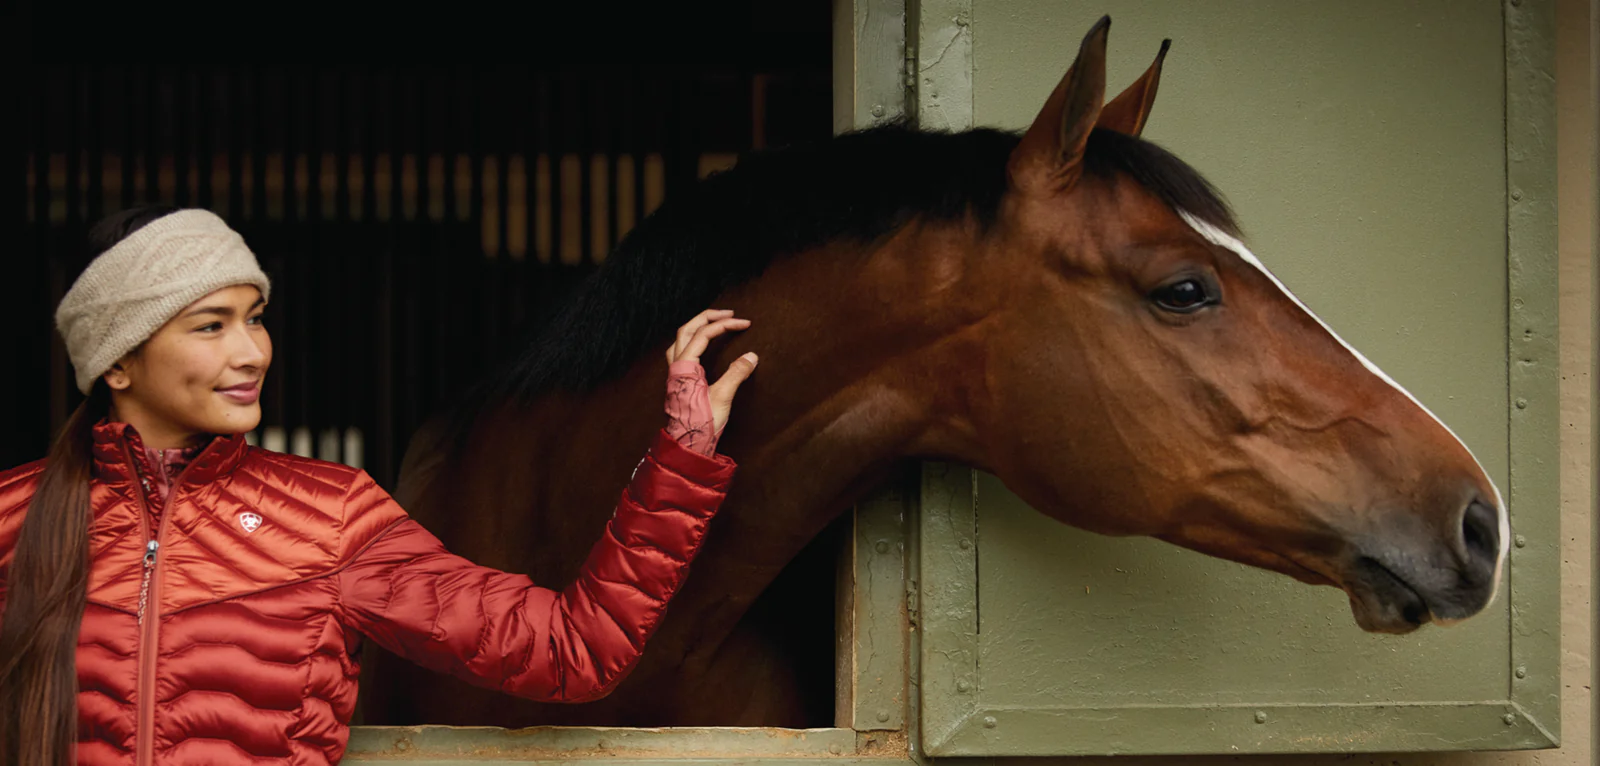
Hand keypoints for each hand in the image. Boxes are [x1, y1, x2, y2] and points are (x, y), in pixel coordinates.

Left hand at [666, 309, 757, 435]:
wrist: (687, 446)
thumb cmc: (702, 424)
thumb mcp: (723, 397)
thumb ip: (736, 374)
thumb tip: (752, 356)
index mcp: (684, 366)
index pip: (703, 334)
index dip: (725, 325)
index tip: (745, 323)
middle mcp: (675, 366)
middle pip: (687, 329)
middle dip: (708, 317)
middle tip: (729, 313)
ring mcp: (674, 373)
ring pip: (681, 338)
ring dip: (697, 326)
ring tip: (715, 322)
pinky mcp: (677, 381)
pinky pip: (680, 350)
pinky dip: (692, 340)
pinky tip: (701, 345)